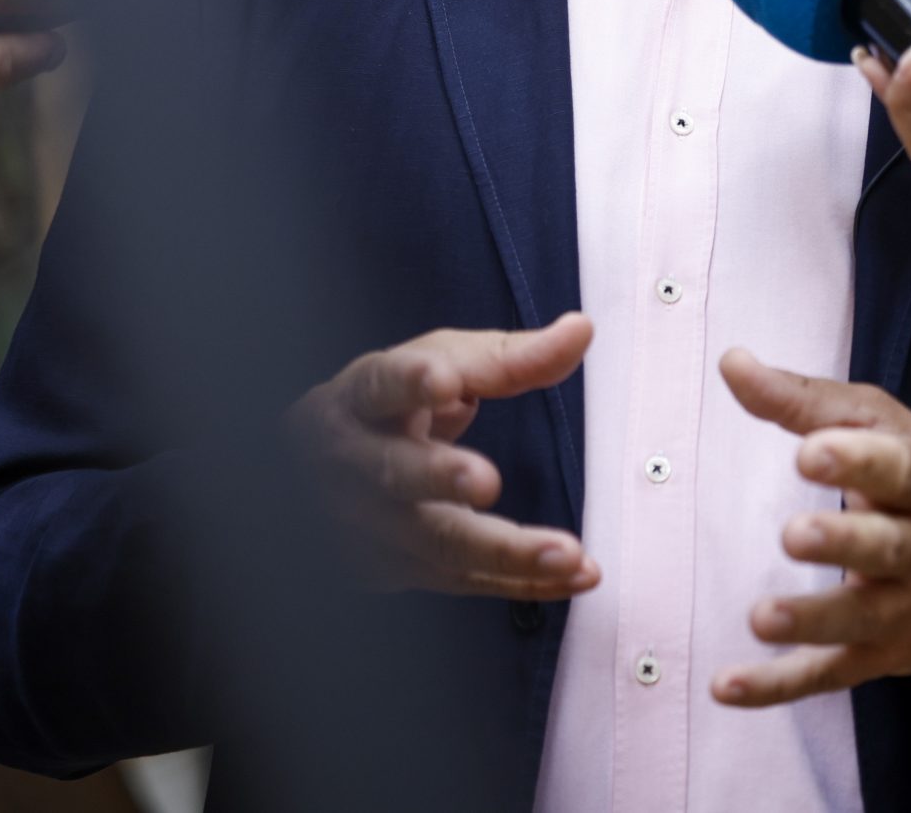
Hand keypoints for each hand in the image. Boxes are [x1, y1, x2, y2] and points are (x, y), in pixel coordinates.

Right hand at [287, 313, 599, 599]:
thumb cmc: (394, 406)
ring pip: (438, 541)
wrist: (328, 472)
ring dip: (506, 552)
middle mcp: (355, 463)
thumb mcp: (439, 365)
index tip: (444, 380)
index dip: (411, 382)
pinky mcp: (396, 571)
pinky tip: (580, 573)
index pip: (382, 385)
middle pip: (396, 472)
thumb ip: (509, 357)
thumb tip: (582, 330)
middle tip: (486, 480)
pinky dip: (527, 580)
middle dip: (441, 477)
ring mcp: (370, 526)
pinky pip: (467, 580)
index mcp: (363, 398)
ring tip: (567, 552)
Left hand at [710, 348, 910, 707]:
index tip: (813, 450)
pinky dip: (778, 686)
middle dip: (843, 542)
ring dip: (811, 620)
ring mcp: (901, 608)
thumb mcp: (878, 424)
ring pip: (859, 618)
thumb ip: (804, 401)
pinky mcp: (877, 654)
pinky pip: (827, 674)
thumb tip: (731, 363)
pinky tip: (729, 687)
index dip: (859, 461)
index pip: (899, 469)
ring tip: (762, 618)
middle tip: (796, 534)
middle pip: (885, 547)